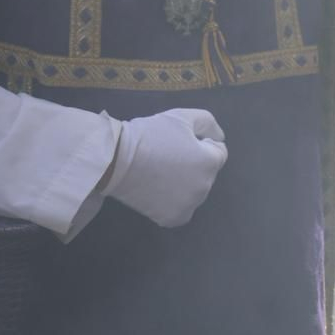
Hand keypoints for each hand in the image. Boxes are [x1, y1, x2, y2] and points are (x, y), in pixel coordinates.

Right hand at [106, 109, 227, 226]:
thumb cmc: (150, 135)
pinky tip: (159, 190)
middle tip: (168, 156)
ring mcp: (189, 205)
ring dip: (185, 183)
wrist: (116, 160)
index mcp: (210, 162)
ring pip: (194, 191)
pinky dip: (174, 202)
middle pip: (207, 173)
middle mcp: (205, 187)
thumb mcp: (182, 116)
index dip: (201, 144)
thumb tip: (219, 138)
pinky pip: (182, 210)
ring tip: (161, 172)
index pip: (219, 152)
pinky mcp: (172, 218)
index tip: (180, 142)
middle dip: (195, 164)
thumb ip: (208, 123)